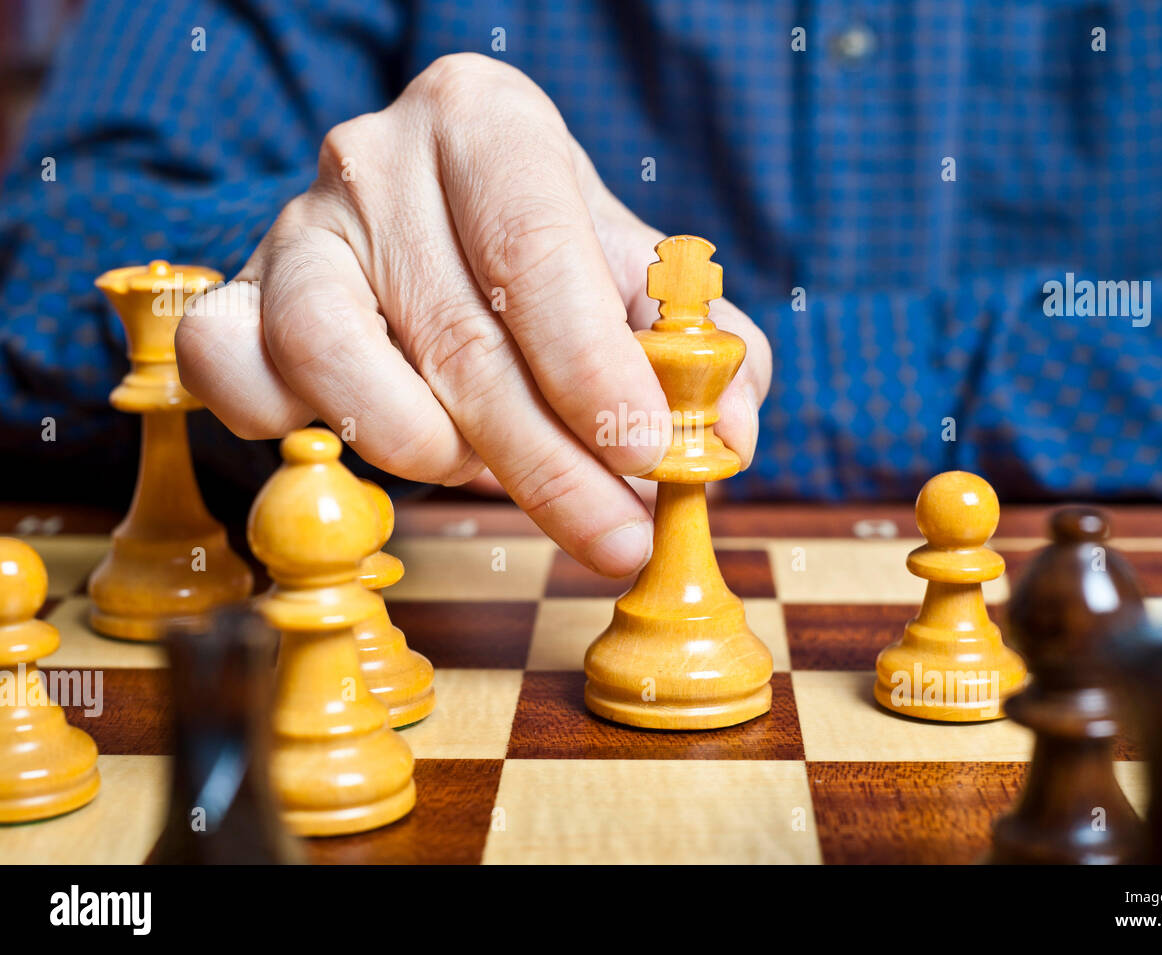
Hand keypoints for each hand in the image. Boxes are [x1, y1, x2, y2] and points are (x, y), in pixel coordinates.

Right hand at [177, 54, 768, 576]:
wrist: (432, 226)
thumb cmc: (546, 263)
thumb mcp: (635, 281)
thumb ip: (703, 347)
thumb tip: (730, 436)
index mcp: (489, 126)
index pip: (538, 251)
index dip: (592, 366)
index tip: (647, 454)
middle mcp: (378, 159)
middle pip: (460, 334)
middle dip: (548, 464)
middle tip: (615, 538)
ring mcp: (296, 226)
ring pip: (341, 361)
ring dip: (428, 451)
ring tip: (480, 473)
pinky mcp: (234, 293)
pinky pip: (235, 374)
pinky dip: (293, 429)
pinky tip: (364, 442)